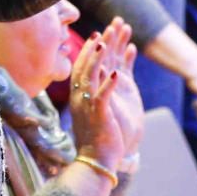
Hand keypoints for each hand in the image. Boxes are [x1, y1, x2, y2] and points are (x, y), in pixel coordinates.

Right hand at [69, 19, 141, 169]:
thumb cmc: (97, 138)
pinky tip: (118, 73)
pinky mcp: (99, 116)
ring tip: (104, 44)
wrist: (96, 162)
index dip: (87, 52)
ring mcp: (88, 107)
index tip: (95, 37)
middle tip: (100, 33)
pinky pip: (103, 97)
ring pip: (90, 78)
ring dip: (97, 60)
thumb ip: (95, 94)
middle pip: (83, 68)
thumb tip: (101, 80)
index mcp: (79, 97)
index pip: (80, 68)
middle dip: (91, 49)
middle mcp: (80, 99)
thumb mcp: (93, 111)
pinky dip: (109, 84)